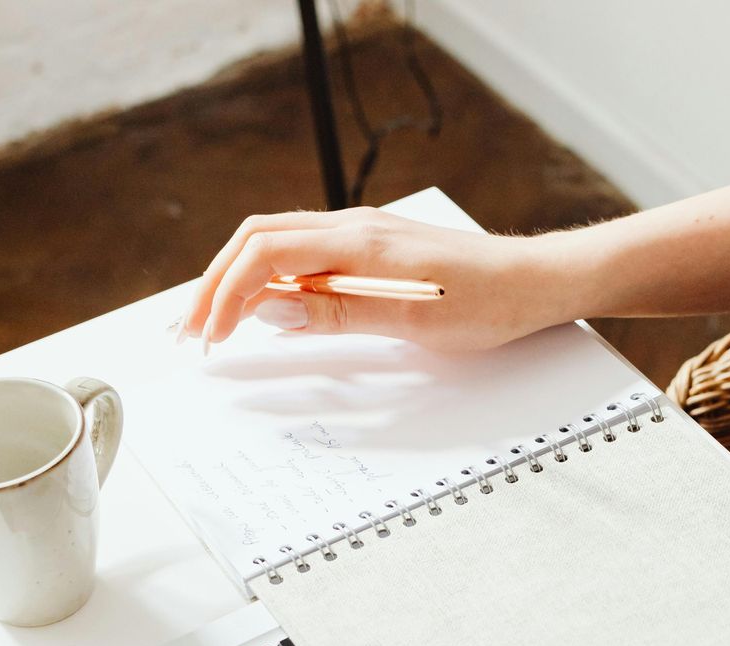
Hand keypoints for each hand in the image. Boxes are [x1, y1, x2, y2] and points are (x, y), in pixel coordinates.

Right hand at [180, 207, 578, 350]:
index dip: (227, 295)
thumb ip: (339, 312)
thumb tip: (273, 307)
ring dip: (241, 276)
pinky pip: (307, 249)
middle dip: (217, 282)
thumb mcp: (413, 323)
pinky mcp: (374, 245)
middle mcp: (355, 227)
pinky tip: (268, 302)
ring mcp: (364, 233)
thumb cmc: (489, 303)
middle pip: (259, 239)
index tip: (211, 335)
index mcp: (360, 242)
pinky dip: (273, 273)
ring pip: (279, 240)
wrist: (536, 282)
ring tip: (216, 317)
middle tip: (193, 329)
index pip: (266, 254)